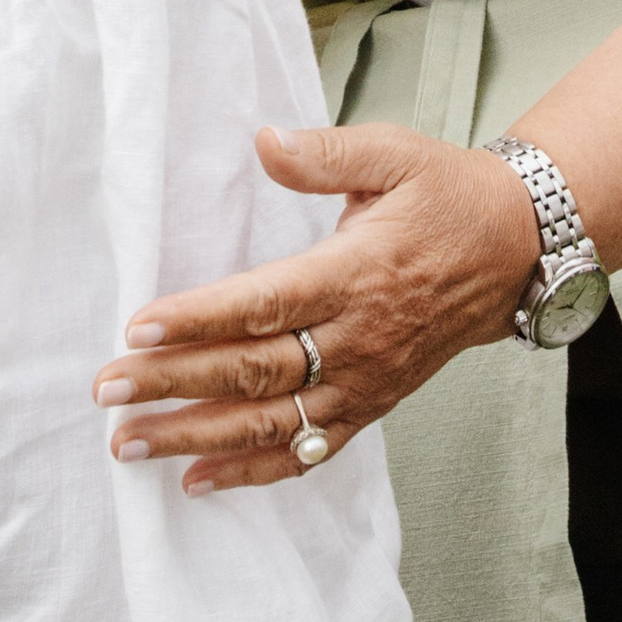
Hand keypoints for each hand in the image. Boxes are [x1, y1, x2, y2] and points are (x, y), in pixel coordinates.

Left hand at [90, 121, 539, 492]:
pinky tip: (195, 480)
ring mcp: (364, 383)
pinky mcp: (370, 407)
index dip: (199, 319)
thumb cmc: (446, 195)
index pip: (265, 303)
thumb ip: (327, 153)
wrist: (514, 251)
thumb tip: (265, 141)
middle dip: (173, 383)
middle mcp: (357, 339)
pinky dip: (251, 473)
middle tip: (107, 390)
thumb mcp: (395, 153)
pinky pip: (307, 452)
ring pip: (270, 423)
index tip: (138, 326)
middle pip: (253, 371)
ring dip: (195, 437)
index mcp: (356, 273)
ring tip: (128, 444)